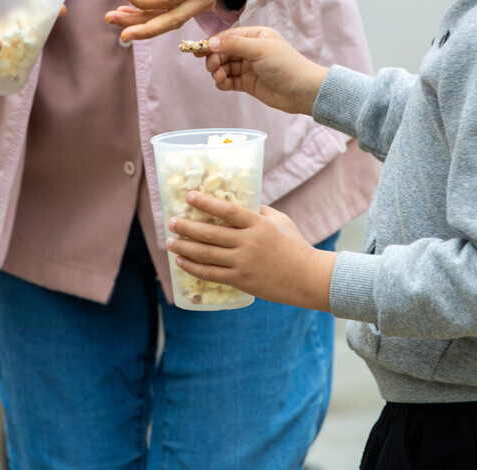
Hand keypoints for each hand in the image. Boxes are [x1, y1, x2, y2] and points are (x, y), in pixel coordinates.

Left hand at [104, 0, 227, 42]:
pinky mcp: (198, 7)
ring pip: (172, 20)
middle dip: (143, 27)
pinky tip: (130, 13)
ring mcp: (206, 2)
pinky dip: (152, 16)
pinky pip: (174, 15)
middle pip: (173, 18)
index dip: (145, 1)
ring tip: (116, 18)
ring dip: (143, 23)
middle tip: (117, 29)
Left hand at [165, 192, 336, 311]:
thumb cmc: (295, 246)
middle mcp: (248, 242)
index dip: (206, 202)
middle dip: (186, 226)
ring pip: (206, 254)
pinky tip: (181, 261)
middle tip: (171, 221)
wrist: (307, 278)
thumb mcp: (280, 221)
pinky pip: (211, 274)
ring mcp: (243, 262)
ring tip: (169, 241)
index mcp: (257, 224)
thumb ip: (258, 211)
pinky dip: (193, 267)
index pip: (227, 210)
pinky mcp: (240, 280)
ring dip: (184, 246)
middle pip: (210, 232)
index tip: (189, 196)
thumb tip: (238, 200)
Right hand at [203, 27, 328, 114]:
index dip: (211, 43)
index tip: (197, 50)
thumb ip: (234, 45)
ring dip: (217, 71)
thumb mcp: (259, 50)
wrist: (302, 91)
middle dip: (214, 58)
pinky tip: (222, 83)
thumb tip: (211, 42)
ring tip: (219, 77)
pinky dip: (223, 82)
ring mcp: (249, 67)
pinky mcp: (248, 83)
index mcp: (255, 36)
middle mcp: (251, 50)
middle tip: (211, 66)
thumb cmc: (285, 65)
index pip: (227, 37)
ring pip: (224, 67)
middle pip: (223, 52)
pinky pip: (229, 80)